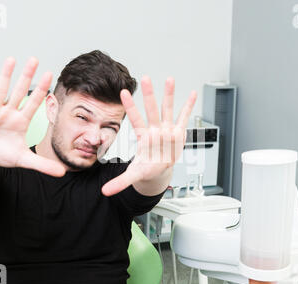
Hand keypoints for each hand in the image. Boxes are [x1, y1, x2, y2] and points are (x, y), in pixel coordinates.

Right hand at [0, 57, 65, 176]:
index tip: (50, 75)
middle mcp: (9, 112)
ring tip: (12, 59)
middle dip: (27, 76)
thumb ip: (43, 164)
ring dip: (6, 75)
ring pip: (1, 90)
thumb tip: (63, 173)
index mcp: (21, 121)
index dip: (42, 90)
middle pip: (19, 91)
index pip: (34, 102)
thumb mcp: (24, 159)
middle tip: (35, 59)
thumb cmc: (4, 153)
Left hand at [101, 76, 196, 195]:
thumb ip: (119, 182)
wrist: (158, 170)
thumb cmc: (146, 169)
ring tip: (169, 79)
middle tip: (145, 78)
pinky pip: (184, 118)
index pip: (136, 120)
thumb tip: (105, 191)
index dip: (130, 107)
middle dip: (150, 95)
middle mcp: (155, 130)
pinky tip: (193, 94)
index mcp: (144, 138)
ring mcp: (167, 129)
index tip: (123, 92)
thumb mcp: (133, 175)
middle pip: (152, 110)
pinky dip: (189, 106)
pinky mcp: (178, 133)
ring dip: (169, 95)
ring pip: (168, 109)